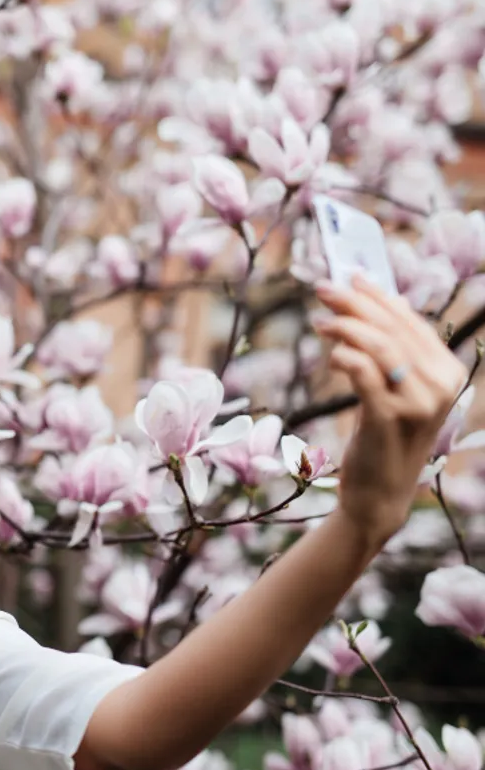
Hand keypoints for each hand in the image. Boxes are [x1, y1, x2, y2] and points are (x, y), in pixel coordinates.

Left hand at [312, 274, 467, 543]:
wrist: (379, 493)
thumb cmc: (382, 436)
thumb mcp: (396, 391)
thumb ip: (394, 353)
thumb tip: (378, 304)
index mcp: (448, 372)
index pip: (412, 322)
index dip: (379, 297)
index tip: (349, 277)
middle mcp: (441, 386)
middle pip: (394, 330)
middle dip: (356, 303)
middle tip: (324, 289)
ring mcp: (417, 404)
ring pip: (380, 347)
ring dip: (346, 327)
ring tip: (320, 322)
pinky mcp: (387, 419)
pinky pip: (365, 376)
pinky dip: (346, 357)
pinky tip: (331, 353)